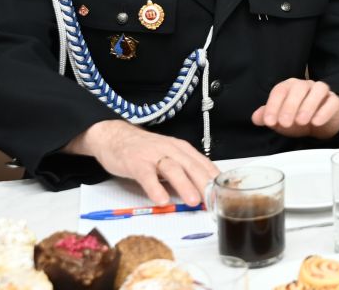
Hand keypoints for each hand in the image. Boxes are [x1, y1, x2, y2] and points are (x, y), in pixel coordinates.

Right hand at [64, 120, 218, 206]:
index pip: (203, 164)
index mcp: (182, 149)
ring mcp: (153, 155)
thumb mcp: (168, 156)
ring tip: (193, 201)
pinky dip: (155, 188)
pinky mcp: (136, 162)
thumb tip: (201, 190)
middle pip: (192, 166)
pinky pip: (147, 176)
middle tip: (213, 200)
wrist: (115, 137)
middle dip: (204, 184)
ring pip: (173, 169)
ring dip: (185, 185)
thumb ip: (183, 171)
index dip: (214, 179)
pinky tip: (162, 200)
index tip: (223, 194)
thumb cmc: (145, 150)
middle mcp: (171, 149)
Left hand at [251, 78, 338, 139]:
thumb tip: (256, 118)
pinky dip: (324, 111)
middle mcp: (305, 85)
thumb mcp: (280, 119)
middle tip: (285, 123)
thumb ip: (267, 117)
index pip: (280, 91)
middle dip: (290, 106)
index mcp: (289, 87)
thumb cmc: (297, 118)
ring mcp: (321, 91)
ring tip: (301, 121)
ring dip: (308, 105)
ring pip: (317, 90)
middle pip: (298, 88)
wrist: (320, 123)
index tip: (269, 121)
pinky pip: (332, 101)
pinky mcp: (335, 101)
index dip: (273, 106)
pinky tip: (316, 122)